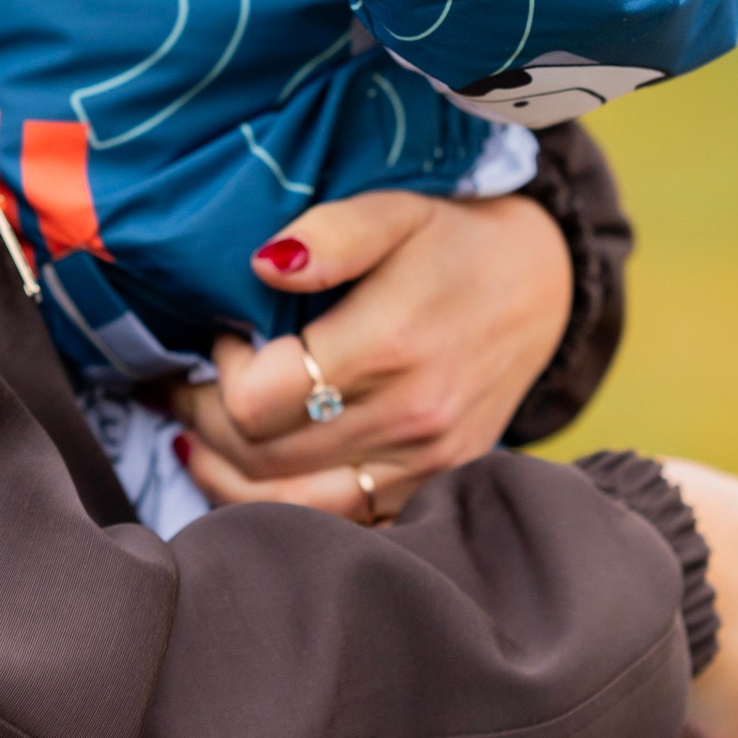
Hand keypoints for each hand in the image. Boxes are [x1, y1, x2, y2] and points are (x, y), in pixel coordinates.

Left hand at [174, 187, 574, 517]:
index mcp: (391, 347)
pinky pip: (340, 525)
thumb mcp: (396, 211)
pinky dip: (282, 510)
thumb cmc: (454, 243)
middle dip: (207, 421)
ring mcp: (424, 466)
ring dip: (228, 477)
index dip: (221, 373)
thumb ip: (330, 234)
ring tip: (198, 438)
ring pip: (292, 508)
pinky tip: (251, 478)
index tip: (226, 337)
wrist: (544, 288)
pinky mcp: (432, 488)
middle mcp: (409, 420)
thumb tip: (262, 266)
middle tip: (192, 385)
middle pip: (263, 458)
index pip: (260, 399)